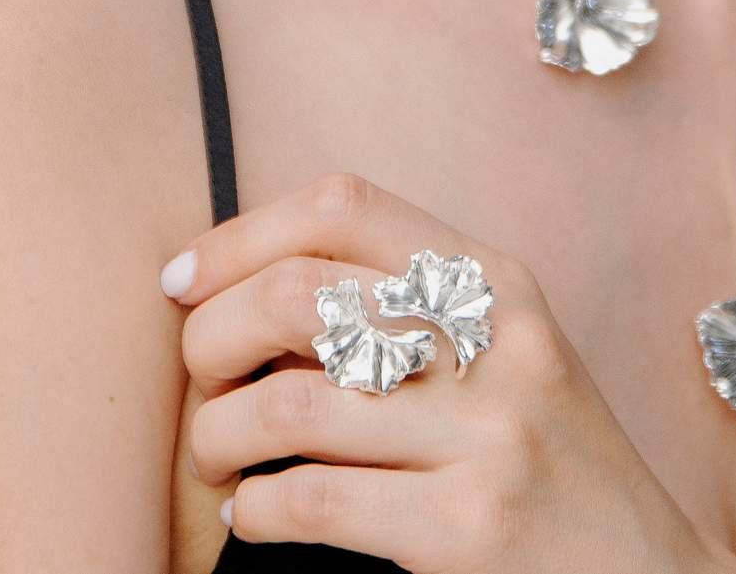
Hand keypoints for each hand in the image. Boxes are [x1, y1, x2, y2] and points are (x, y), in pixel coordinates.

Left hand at [160, 171, 735, 573]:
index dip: (242, 234)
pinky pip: (312, 502)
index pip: (343, 205)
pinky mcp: (472, 529)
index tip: (185, 281)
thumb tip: (245, 284)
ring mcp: (491, 434)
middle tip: (197, 381)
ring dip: (217, 434)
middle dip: (211, 338)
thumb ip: (408, 308)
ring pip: (290, 404)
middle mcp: (498, 339)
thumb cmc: (550, 461)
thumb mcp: (504, 353)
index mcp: (498, 279)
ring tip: (216, 457)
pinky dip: (255, 511)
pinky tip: (256, 516)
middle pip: (300, 294)